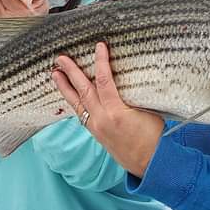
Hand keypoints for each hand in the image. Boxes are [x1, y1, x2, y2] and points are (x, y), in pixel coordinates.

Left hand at [52, 42, 164, 177]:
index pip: (103, 81)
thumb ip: (133, 95)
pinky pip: (80, 114)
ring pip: (77, 104)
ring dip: (65, 88)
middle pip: (83, 91)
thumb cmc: (154, 137)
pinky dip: (74, 102)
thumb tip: (126, 79)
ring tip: (55, 74)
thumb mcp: (147, 110)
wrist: (149, 163)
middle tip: (61, 59)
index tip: (99, 46)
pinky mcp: (95, 133)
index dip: (100, 62)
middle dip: (71, 73)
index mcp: (115, 112)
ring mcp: (96, 127)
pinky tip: (70, 95)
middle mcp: (101, 120)